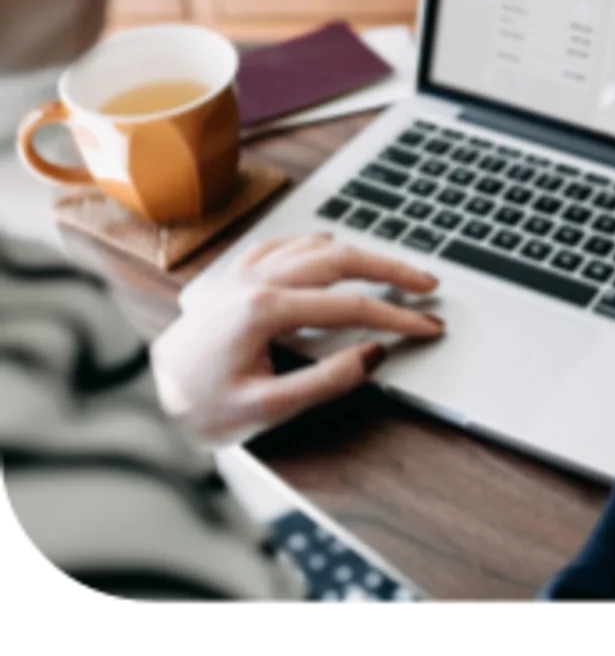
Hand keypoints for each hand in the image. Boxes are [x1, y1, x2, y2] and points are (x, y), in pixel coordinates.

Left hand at [150, 232, 443, 442]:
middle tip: (428, 285)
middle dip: (391, 268)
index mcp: (266, 310)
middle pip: (341, 260)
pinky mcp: (232, 280)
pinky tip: (329, 248)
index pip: (352, 305)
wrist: (143, 399)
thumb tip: (373, 355)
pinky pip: (282, 245)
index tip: (430, 327)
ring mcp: (242, 275)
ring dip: (360, 253)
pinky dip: (316, 244)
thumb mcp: (265, 411)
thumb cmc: (198, 408)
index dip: (398, 316)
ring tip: (392, 269)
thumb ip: (325, 383)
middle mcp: (255, 281)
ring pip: (315, 246)